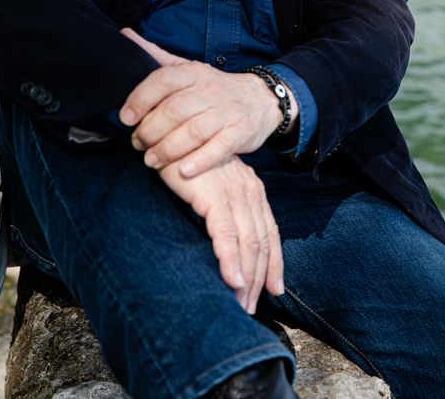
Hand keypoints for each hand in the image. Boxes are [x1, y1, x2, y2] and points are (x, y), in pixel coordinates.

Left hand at [119, 29, 296, 176]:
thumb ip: (156, 55)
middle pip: (174, 111)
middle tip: (137, 143)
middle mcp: (209, 90)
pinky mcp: (240, 133)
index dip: (140, 98)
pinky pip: (218, 148)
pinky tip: (183, 171)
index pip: (163, 80)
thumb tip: (124, 34)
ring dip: (168, 149)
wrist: (262, 98)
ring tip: (151, 160)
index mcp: (193, 72)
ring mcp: (226, 112)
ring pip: (193, 132)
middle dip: (150, 131)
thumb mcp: (188, 67)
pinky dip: (200, 160)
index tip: (126, 118)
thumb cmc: (214, 87)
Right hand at [159, 155, 283, 314]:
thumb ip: (225, 210)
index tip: (274, 289)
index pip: (269, 232)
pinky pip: (226, 233)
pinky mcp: (214, 194)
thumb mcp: (213, 186)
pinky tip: (231, 280)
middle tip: (249, 307)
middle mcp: (249, 190)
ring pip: (248, 242)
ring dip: (246, 277)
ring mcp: (234, 192)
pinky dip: (231, 260)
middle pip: (261, 242)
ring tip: (240, 303)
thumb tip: (227, 243)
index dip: (274, 263)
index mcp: (251, 189)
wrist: (169, 136)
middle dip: (258, 279)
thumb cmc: (187, 163)